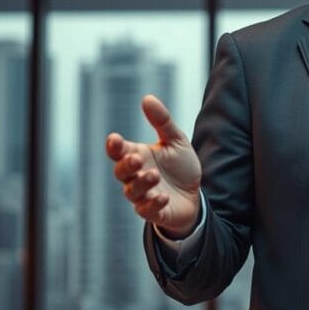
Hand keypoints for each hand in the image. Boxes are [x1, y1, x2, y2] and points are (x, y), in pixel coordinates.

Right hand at [106, 94, 202, 238]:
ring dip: (142, 183)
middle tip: (137, 159)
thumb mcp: (175, 140)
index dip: (114, 146)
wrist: (194, 194)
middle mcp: (135, 176)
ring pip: (132, 191)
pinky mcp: (153, 211)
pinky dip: (153, 204)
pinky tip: (162, 196)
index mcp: (137, 156)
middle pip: (121, 172)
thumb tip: (147, 98)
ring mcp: (143, 195)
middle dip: (126, 165)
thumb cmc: (180, 166)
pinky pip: (147, 210)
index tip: (114, 139)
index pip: (119, 151)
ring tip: (153, 175)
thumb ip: (162, 121)